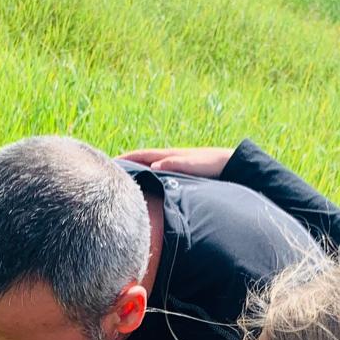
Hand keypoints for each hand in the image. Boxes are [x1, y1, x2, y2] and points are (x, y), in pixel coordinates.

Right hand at [116, 146, 233, 178]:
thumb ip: (175, 164)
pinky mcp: (180, 172)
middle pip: (143, 160)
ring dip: (137, 171)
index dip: (125, 158)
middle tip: (110, 172)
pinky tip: (147, 183)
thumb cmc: (211, 164)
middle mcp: (169, 158)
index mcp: (169, 155)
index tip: (109, 163)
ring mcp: (174, 164)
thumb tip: (154, 166)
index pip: (141, 155)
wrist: (230, 164)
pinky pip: (158, 172)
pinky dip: (148, 175)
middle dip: (127, 164)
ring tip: (124, 179)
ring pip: (150, 166)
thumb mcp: (193, 164)